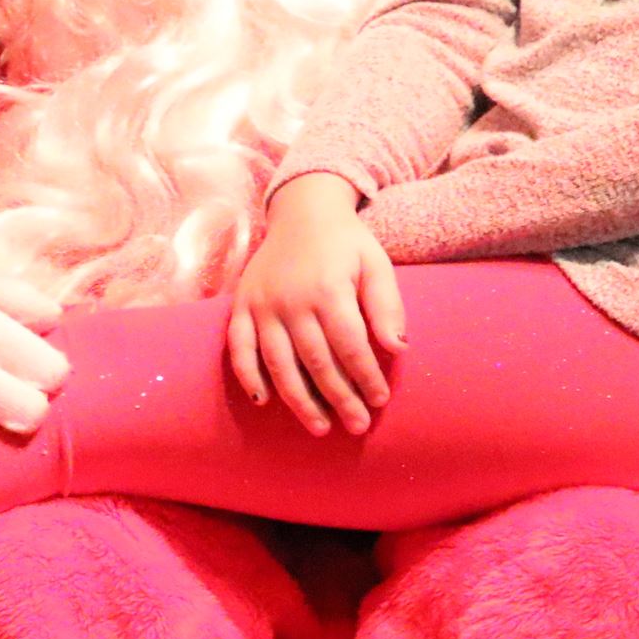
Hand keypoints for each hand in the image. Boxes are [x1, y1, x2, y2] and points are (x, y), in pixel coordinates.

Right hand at [228, 174, 406, 434]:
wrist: (302, 210)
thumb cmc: (345, 243)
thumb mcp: (376, 263)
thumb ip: (387, 306)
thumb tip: (398, 349)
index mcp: (329, 289)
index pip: (350, 345)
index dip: (366, 377)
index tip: (380, 401)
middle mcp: (292, 299)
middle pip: (317, 362)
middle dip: (340, 398)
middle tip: (358, 426)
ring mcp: (262, 304)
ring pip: (279, 363)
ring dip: (299, 400)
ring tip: (321, 427)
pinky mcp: (241, 306)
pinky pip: (239, 347)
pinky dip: (247, 376)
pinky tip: (263, 402)